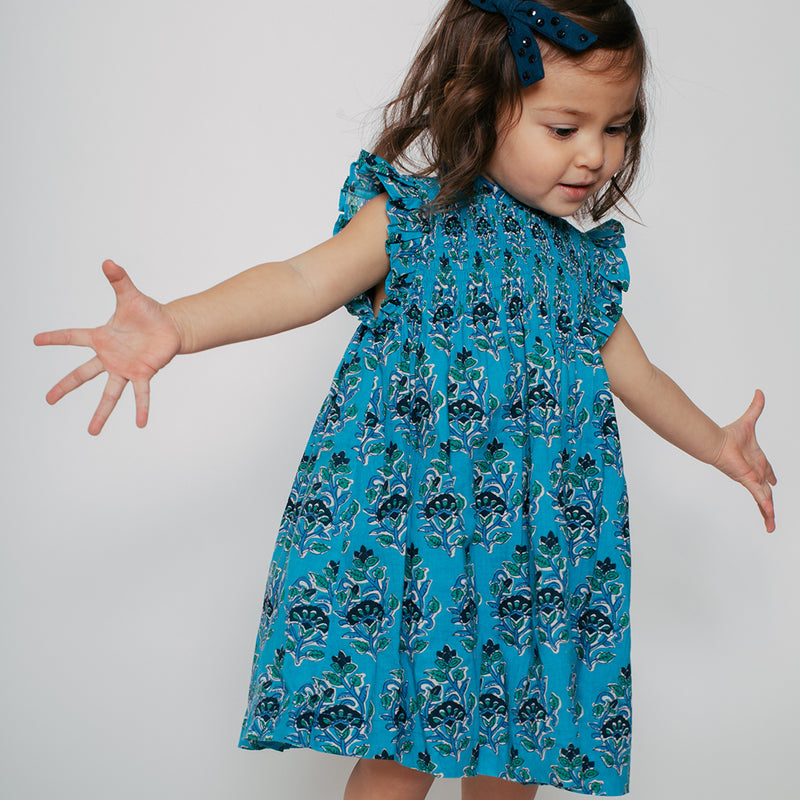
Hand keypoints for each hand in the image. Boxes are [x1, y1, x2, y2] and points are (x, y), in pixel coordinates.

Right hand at [34, 260, 181, 434]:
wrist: (170, 327)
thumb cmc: (148, 313)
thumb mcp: (132, 295)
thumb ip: (119, 280)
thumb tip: (108, 261)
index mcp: (102, 337)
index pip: (73, 337)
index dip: (55, 337)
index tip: (35, 340)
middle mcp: (109, 357)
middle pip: (83, 374)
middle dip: (65, 387)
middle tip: (48, 400)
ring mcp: (125, 368)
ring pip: (109, 393)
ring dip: (101, 413)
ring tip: (92, 431)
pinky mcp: (143, 374)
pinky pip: (141, 394)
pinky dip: (141, 408)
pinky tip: (141, 423)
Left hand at [713, 390, 776, 531]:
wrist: (715, 442)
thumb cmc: (728, 434)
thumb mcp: (749, 421)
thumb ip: (756, 407)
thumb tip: (759, 391)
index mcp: (756, 461)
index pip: (765, 472)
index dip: (769, 477)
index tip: (773, 482)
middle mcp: (753, 472)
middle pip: (765, 491)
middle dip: (769, 503)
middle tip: (771, 515)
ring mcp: (750, 478)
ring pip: (763, 499)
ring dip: (767, 512)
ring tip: (770, 527)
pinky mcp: (747, 481)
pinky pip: (758, 495)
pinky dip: (764, 505)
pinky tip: (768, 516)